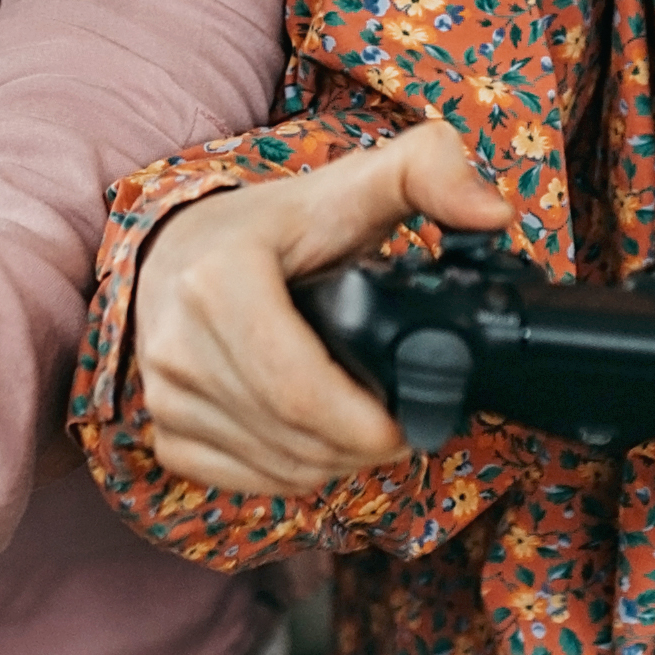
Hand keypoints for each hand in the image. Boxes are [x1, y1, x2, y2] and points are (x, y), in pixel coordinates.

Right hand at [127, 124, 519, 502]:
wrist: (178, 246)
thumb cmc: (273, 225)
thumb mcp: (351, 185)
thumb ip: (429, 173)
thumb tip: (491, 214)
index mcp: (219, 281)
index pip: (299, 391)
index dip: (368, 425)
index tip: (412, 421)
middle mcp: (179, 342)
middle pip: (293, 438)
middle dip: (363, 448)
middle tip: (403, 427)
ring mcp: (164, 393)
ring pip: (273, 467)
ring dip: (334, 464)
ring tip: (365, 430)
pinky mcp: (162, 429)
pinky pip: (240, 481)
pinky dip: (289, 473)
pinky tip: (314, 440)